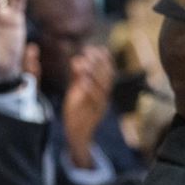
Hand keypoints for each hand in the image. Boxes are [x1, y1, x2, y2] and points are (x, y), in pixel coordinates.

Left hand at [61, 45, 113, 167]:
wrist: (78, 136)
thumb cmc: (77, 112)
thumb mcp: (77, 92)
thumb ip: (77, 77)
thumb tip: (77, 59)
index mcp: (102, 91)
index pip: (107, 72)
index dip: (105, 60)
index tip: (98, 48)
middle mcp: (104, 97)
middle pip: (107, 77)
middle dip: (100, 63)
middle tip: (91, 51)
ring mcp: (100, 105)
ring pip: (103, 88)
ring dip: (95, 73)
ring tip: (86, 62)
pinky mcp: (93, 114)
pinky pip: (94, 102)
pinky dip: (89, 90)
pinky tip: (83, 81)